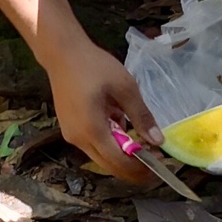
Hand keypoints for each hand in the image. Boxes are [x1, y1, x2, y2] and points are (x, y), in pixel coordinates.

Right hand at [43, 39, 164, 183]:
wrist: (61, 53)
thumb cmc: (94, 66)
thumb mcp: (125, 88)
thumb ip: (141, 116)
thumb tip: (158, 141)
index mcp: (92, 130)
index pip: (119, 163)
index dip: (141, 169)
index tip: (160, 163)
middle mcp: (78, 139)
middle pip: (109, 166)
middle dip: (133, 167)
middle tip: (155, 158)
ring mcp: (71, 136)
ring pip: (101, 157)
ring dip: (122, 153)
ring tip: (140, 137)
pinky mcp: (69, 130)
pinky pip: (93, 145)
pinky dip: (109, 142)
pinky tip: (119, 122)